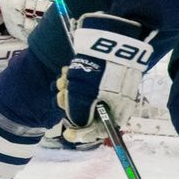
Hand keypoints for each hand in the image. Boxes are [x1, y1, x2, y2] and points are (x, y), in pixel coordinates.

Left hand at [57, 13, 155, 139]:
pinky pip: (80, 84)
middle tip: (62, 95)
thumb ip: (78, 115)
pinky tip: (66, 72)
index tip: (67, 134)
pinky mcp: (97, 76)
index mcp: (116, 113)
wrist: (108, 43)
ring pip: (79, 97)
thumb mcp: (84, 98)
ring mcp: (104, 89)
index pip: (99, 131)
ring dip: (67, 91)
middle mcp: (112, 103)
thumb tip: (76, 125)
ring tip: (63, 80)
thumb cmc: (98, 74)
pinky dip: (71, 81)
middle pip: (85, 113)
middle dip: (69, 105)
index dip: (82, 135)